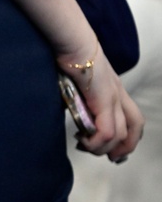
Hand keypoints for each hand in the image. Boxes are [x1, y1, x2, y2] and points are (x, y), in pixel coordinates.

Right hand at [60, 47, 143, 162]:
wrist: (73, 43)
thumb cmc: (68, 56)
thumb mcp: (75, 82)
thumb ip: (77, 97)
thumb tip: (66, 111)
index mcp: (113, 88)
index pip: (133, 118)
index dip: (128, 137)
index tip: (113, 149)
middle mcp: (119, 94)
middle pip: (134, 128)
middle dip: (124, 148)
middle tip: (109, 158)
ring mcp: (114, 98)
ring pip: (119, 134)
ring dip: (102, 147)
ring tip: (84, 144)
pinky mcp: (105, 101)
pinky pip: (107, 131)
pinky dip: (96, 141)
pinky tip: (82, 138)